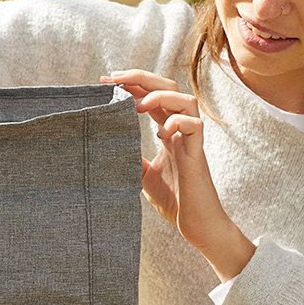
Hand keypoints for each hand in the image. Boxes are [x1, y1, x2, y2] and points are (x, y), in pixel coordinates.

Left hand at [101, 69, 254, 281]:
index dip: (131, 84)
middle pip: (169, 88)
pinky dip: (177, 122)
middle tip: (115, 78)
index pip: (151, 96)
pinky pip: (196, 126)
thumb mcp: (142, 175)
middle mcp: (181, 130)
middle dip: (142, 78)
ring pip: (186, 100)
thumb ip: (130, 157)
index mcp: (168, 131)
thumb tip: (106, 144)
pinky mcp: (198, 156)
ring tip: (137, 105)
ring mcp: (191, 141)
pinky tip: (161, 133)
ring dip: (160, 97)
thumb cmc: (174, 201)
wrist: (196, 226)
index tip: (105, 80)